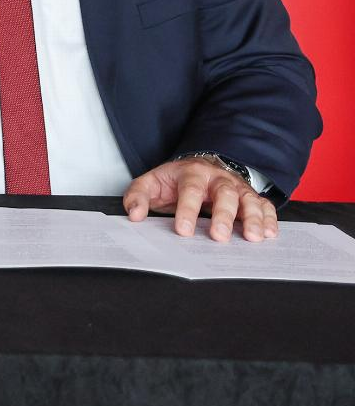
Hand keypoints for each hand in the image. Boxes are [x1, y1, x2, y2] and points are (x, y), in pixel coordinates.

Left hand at [123, 158, 276, 242]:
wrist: (198, 167)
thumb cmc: (174, 180)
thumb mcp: (151, 183)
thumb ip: (138, 196)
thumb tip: (134, 215)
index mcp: (191, 172)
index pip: (190, 190)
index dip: (187, 210)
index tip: (183, 230)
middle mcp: (217, 177)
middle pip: (224, 193)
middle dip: (223, 215)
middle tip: (219, 236)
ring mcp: (236, 186)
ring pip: (248, 199)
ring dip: (253, 218)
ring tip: (253, 237)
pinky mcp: (250, 196)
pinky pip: (264, 205)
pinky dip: (269, 218)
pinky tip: (270, 233)